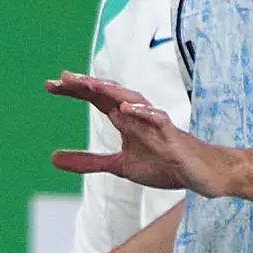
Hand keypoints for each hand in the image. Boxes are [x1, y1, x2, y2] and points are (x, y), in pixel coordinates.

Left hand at [47, 71, 238, 196]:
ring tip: (90, 85)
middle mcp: (139, 116)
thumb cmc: (164, 164)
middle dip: (87, 85)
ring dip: (112, 91)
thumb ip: (88, 161)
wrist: (201, 175)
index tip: (50, 85)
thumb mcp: (119, 165)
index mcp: (126, 120)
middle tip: (62, 78)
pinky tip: (127, 109)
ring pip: (133, 100)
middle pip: (111, 94)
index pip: (97, 99)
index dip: (75, 91)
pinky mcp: (173, 136)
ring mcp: (157, 124)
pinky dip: (143, 113)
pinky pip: (159, 120)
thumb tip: (52, 158)